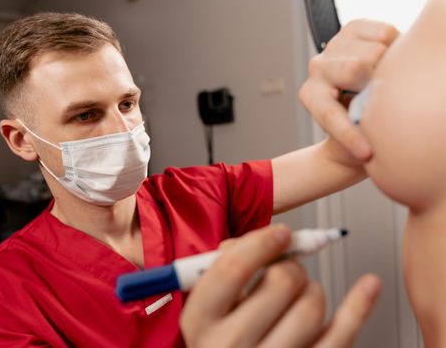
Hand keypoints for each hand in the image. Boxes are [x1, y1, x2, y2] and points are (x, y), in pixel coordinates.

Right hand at [180, 224, 381, 346]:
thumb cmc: (219, 343)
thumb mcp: (204, 310)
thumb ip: (223, 273)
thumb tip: (267, 240)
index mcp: (200, 322)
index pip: (233, 268)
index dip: (262, 242)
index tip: (281, 233)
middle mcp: (231, 344)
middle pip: (280, 281)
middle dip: (291, 265)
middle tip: (288, 269)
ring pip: (312, 304)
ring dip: (312, 288)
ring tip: (299, 296)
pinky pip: (341, 334)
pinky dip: (359, 305)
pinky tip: (369, 285)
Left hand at [299, 19, 398, 161]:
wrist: (360, 100)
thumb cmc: (357, 124)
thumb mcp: (356, 138)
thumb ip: (360, 131)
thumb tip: (371, 116)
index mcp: (311, 96)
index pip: (330, 114)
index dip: (349, 135)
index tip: (365, 153)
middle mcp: (317, 69)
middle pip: (355, 68)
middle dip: (375, 83)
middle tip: (383, 95)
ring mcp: (334, 46)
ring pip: (375, 50)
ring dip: (387, 66)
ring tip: (383, 80)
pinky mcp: (354, 29)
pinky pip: (385, 33)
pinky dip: (394, 47)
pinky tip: (387, 62)